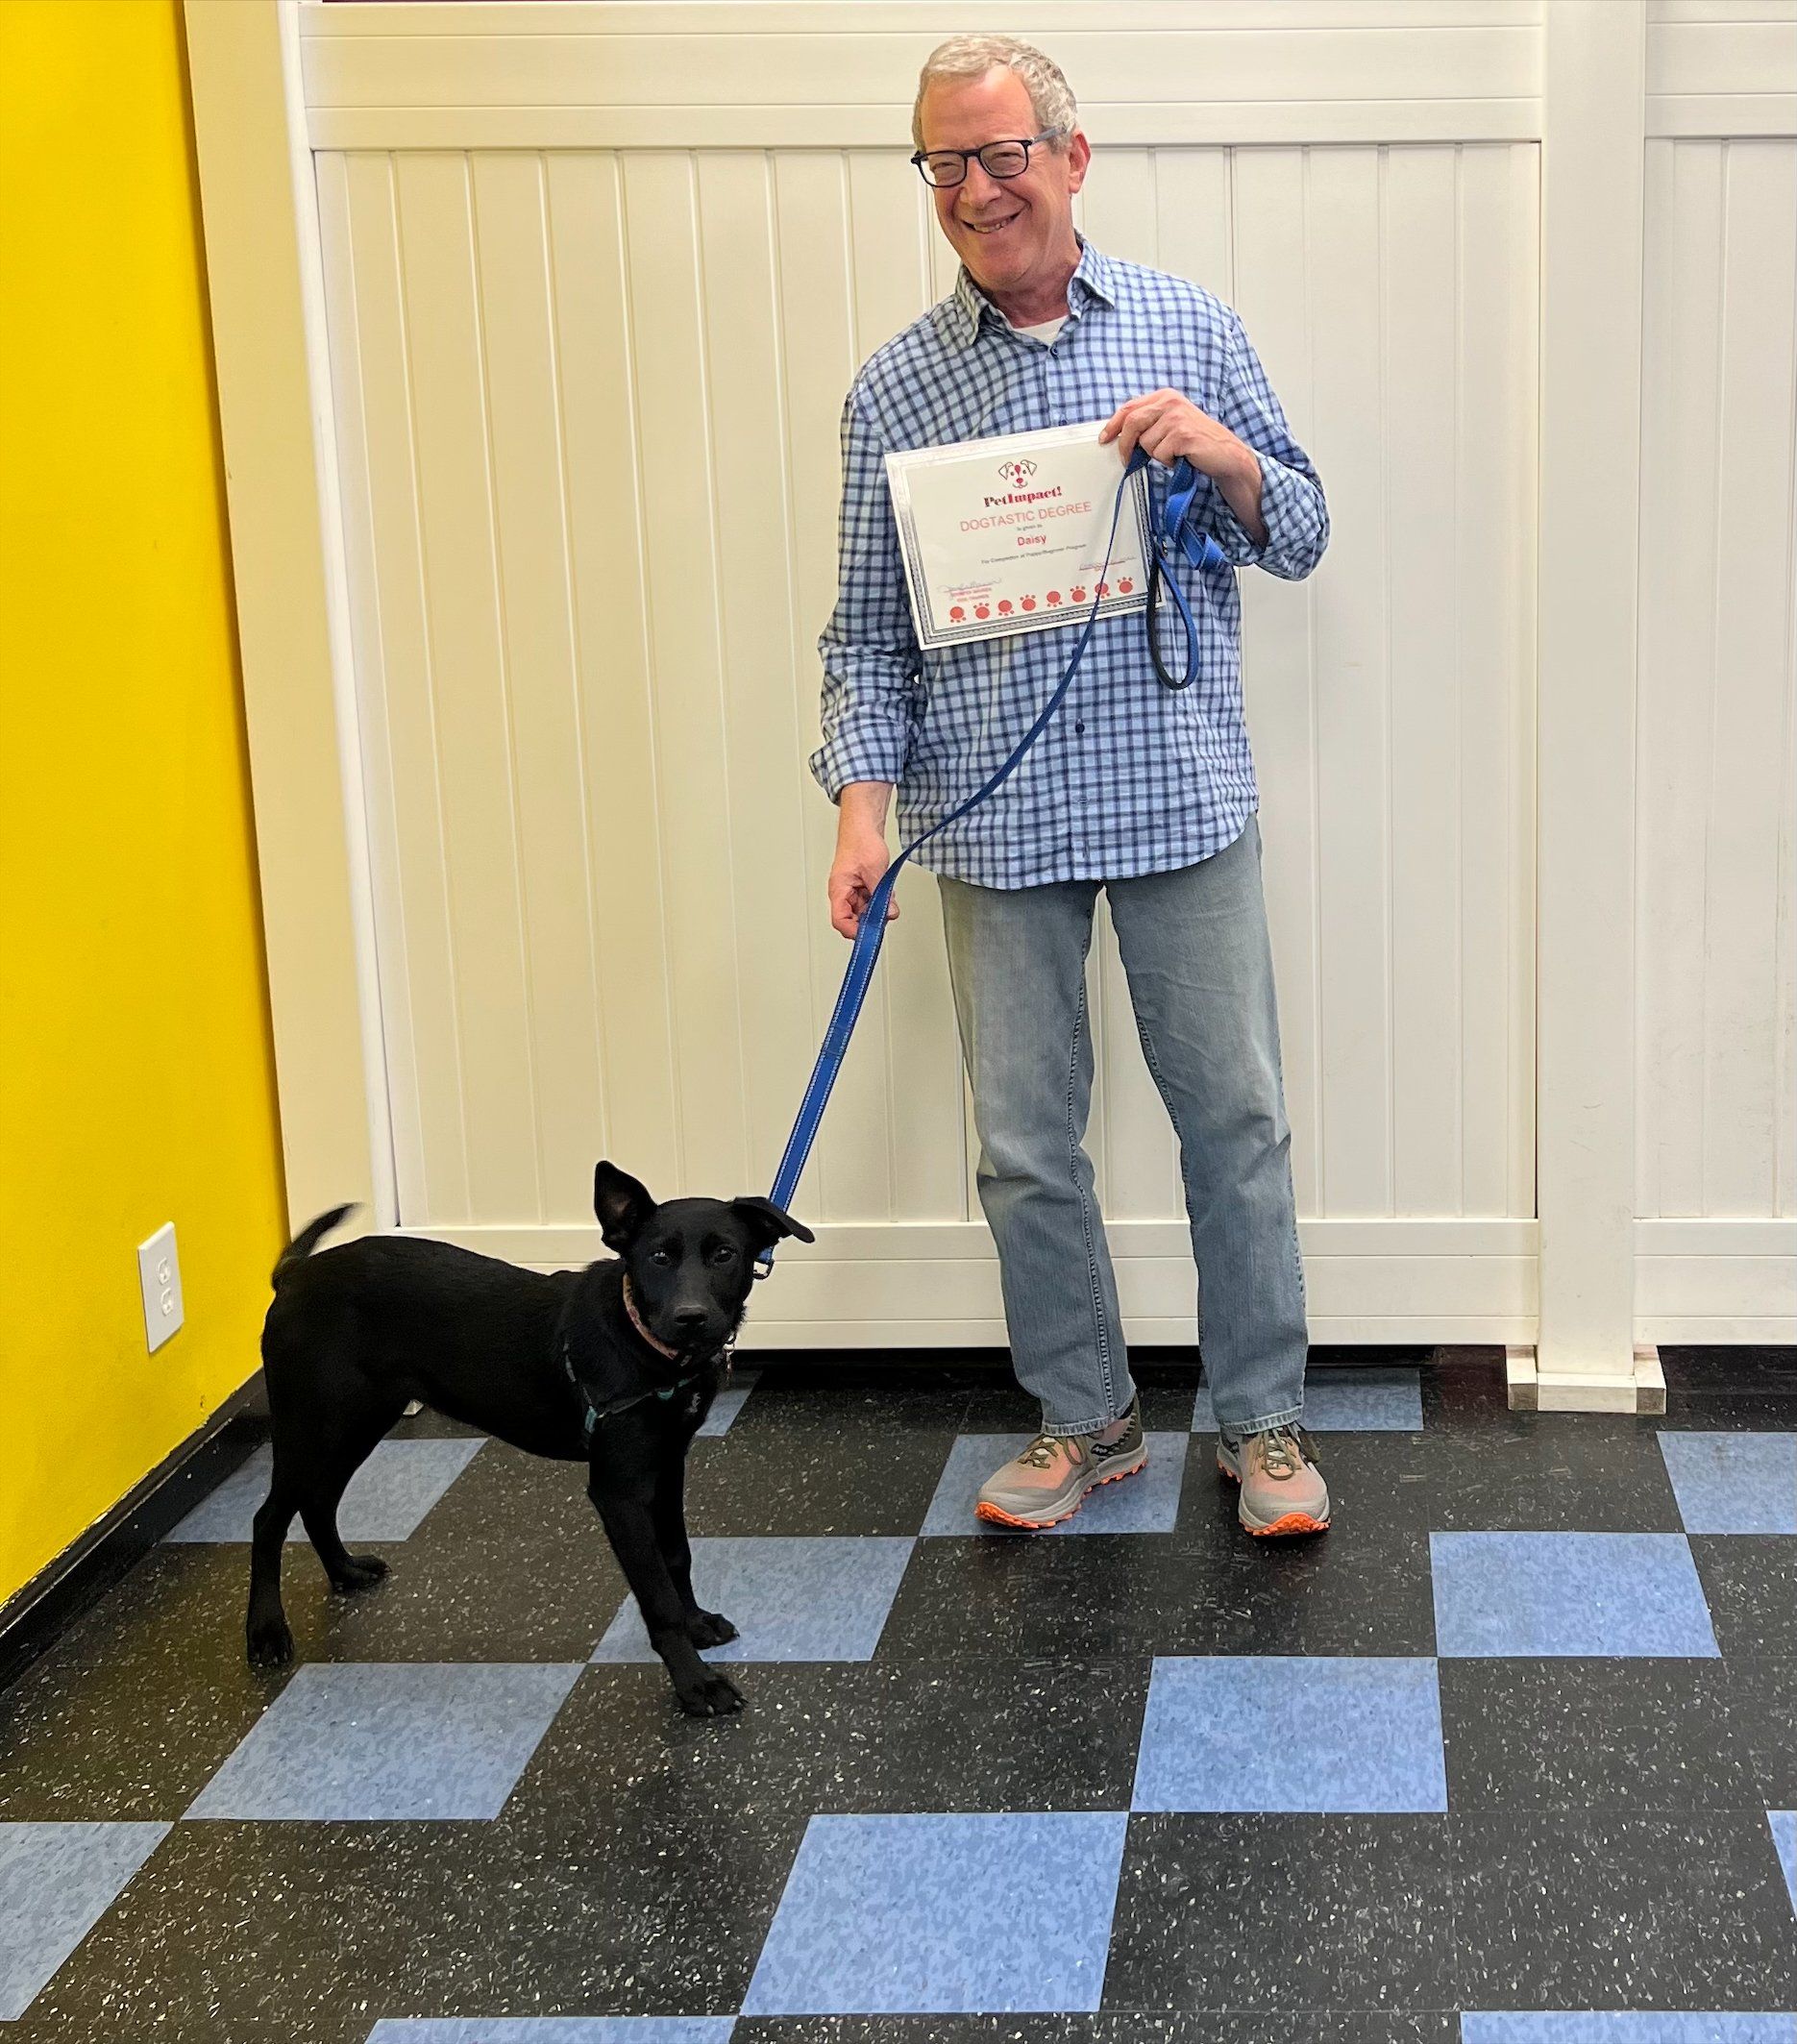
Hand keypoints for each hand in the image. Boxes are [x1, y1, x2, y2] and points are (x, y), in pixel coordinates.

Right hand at [828, 823, 897, 939]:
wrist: (863, 827)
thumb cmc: (860, 842)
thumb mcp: (875, 871)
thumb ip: (882, 895)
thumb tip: (889, 913)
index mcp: (839, 890)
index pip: (840, 921)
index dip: (854, 931)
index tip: (870, 932)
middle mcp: (844, 894)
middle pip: (854, 920)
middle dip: (872, 919)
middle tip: (885, 913)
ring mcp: (853, 892)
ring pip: (865, 912)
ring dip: (878, 909)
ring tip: (887, 898)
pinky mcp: (862, 888)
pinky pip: (871, 902)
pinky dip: (880, 901)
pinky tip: (886, 893)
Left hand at [1099, 389, 1250, 484]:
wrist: (1225, 453)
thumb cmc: (1196, 441)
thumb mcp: (1171, 424)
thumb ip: (1149, 422)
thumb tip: (1120, 436)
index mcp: (1165, 396)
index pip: (1129, 407)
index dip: (1113, 424)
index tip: (1104, 438)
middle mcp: (1170, 402)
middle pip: (1131, 423)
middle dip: (1125, 445)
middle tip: (1127, 460)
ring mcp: (1177, 417)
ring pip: (1145, 443)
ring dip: (1155, 456)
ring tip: (1172, 453)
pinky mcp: (1182, 434)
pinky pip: (1159, 454)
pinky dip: (1167, 462)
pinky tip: (1181, 457)